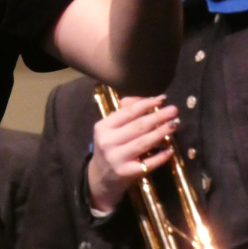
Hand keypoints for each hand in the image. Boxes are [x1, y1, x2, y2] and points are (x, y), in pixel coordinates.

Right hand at [87, 95, 177, 211]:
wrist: (100, 177)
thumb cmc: (109, 147)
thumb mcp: (110, 129)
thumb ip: (124, 112)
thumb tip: (144, 99)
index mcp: (103, 127)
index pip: (127, 112)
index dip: (146, 104)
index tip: (162, 99)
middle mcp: (108, 141)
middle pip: (138, 126)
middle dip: (157, 116)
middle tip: (174, 110)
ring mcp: (118, 158)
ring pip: (144, 142)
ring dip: (162, 132)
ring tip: (175, 124)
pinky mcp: (128, 173)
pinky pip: (149, 162)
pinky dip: (161, 156)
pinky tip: (170, 149)